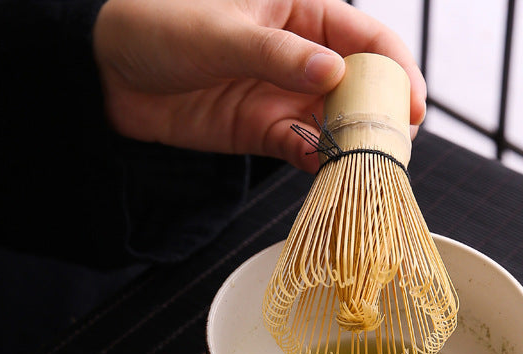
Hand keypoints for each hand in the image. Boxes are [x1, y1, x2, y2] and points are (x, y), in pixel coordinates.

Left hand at [93, 0, 426, 171]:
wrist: (108, 74)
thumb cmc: (157, 26)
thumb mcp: (219, 32)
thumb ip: (277, 56)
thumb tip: (332, 75)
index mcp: (297, 11)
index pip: (362, 36)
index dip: (394, 67)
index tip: (414, 103)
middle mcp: (298, 56)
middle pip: (357, 85)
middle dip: (380, 114)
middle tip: (396, 144)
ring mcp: (282, 96)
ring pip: (333, 121)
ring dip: (351, 144)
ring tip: (366, 165)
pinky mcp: (263, 131)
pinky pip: (301, 147)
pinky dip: (316, 160)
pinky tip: (326, 169)